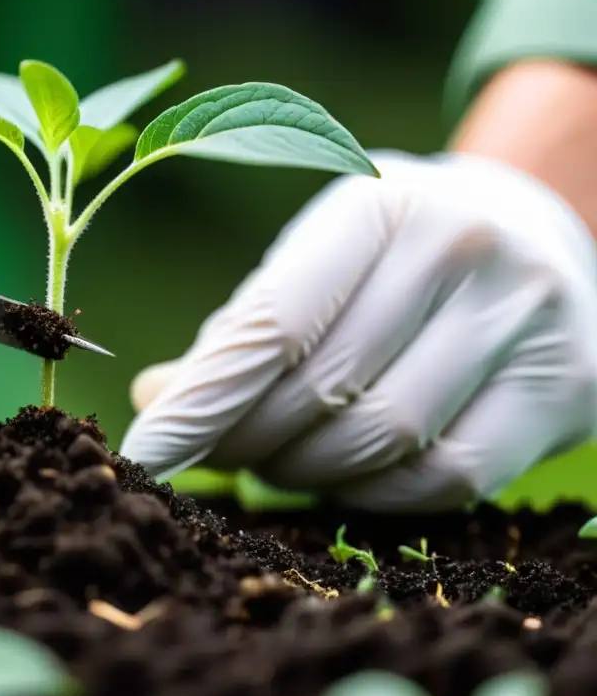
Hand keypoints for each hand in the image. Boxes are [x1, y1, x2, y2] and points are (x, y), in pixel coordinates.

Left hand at [120, 152, 596, 510]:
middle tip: (210, 451)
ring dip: (303, 470)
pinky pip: (445, 478)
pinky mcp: (567, 386)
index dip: (200, 402)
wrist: (536, 236)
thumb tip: (153, 402)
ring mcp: (525, 317)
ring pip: (381, 438)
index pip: (272, 325)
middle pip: (322, 388)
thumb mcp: (315, 257)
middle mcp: (462, 248)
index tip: (141, 453)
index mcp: (379, 203)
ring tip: (271, 460)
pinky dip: (374, 492)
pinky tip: (341, 477)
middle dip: (244, 439)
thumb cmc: (393, 252)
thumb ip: (240, 329)